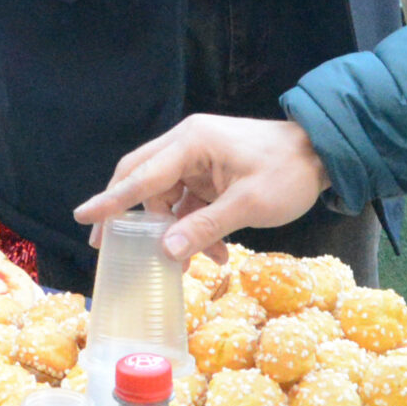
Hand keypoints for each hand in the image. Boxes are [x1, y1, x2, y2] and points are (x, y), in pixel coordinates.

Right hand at [73, 114, 331, 263]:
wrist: (324, 154)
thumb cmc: (288, 172)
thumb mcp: (249, 205)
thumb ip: (204, 228)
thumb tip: (165, 252)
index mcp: (192, 143)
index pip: (141, 175)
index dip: (111, 200)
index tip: (82, 216)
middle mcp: (187, 145)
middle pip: (142, 180)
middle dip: (126, 215)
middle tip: (105, 246)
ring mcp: (198, 159)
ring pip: (164, 196)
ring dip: (171, 229)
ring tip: (184, 262)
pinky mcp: (210, 173)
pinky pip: (187, 202)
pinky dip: (192, 227)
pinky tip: (211, 253)